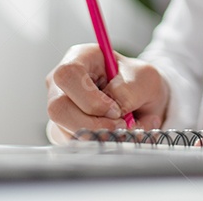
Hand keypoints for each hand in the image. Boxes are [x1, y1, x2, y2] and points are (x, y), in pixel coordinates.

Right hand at [44, 43, 168, 144]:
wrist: (142, 100)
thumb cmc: (138, 81)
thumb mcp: (144, 78)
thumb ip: (129, 91)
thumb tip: (114, 107)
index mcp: (80, 57)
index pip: (68, 74)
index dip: (90, 97)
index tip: (116, 110)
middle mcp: (62, 82)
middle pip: (58, 107)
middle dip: (92, 124)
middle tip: (120, 125)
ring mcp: (61, 107)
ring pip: (63, 130)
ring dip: (98, 136)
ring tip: (124, 129)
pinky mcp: (63, 129)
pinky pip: (73, 144)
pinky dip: (98, 144)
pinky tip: (116, 136)